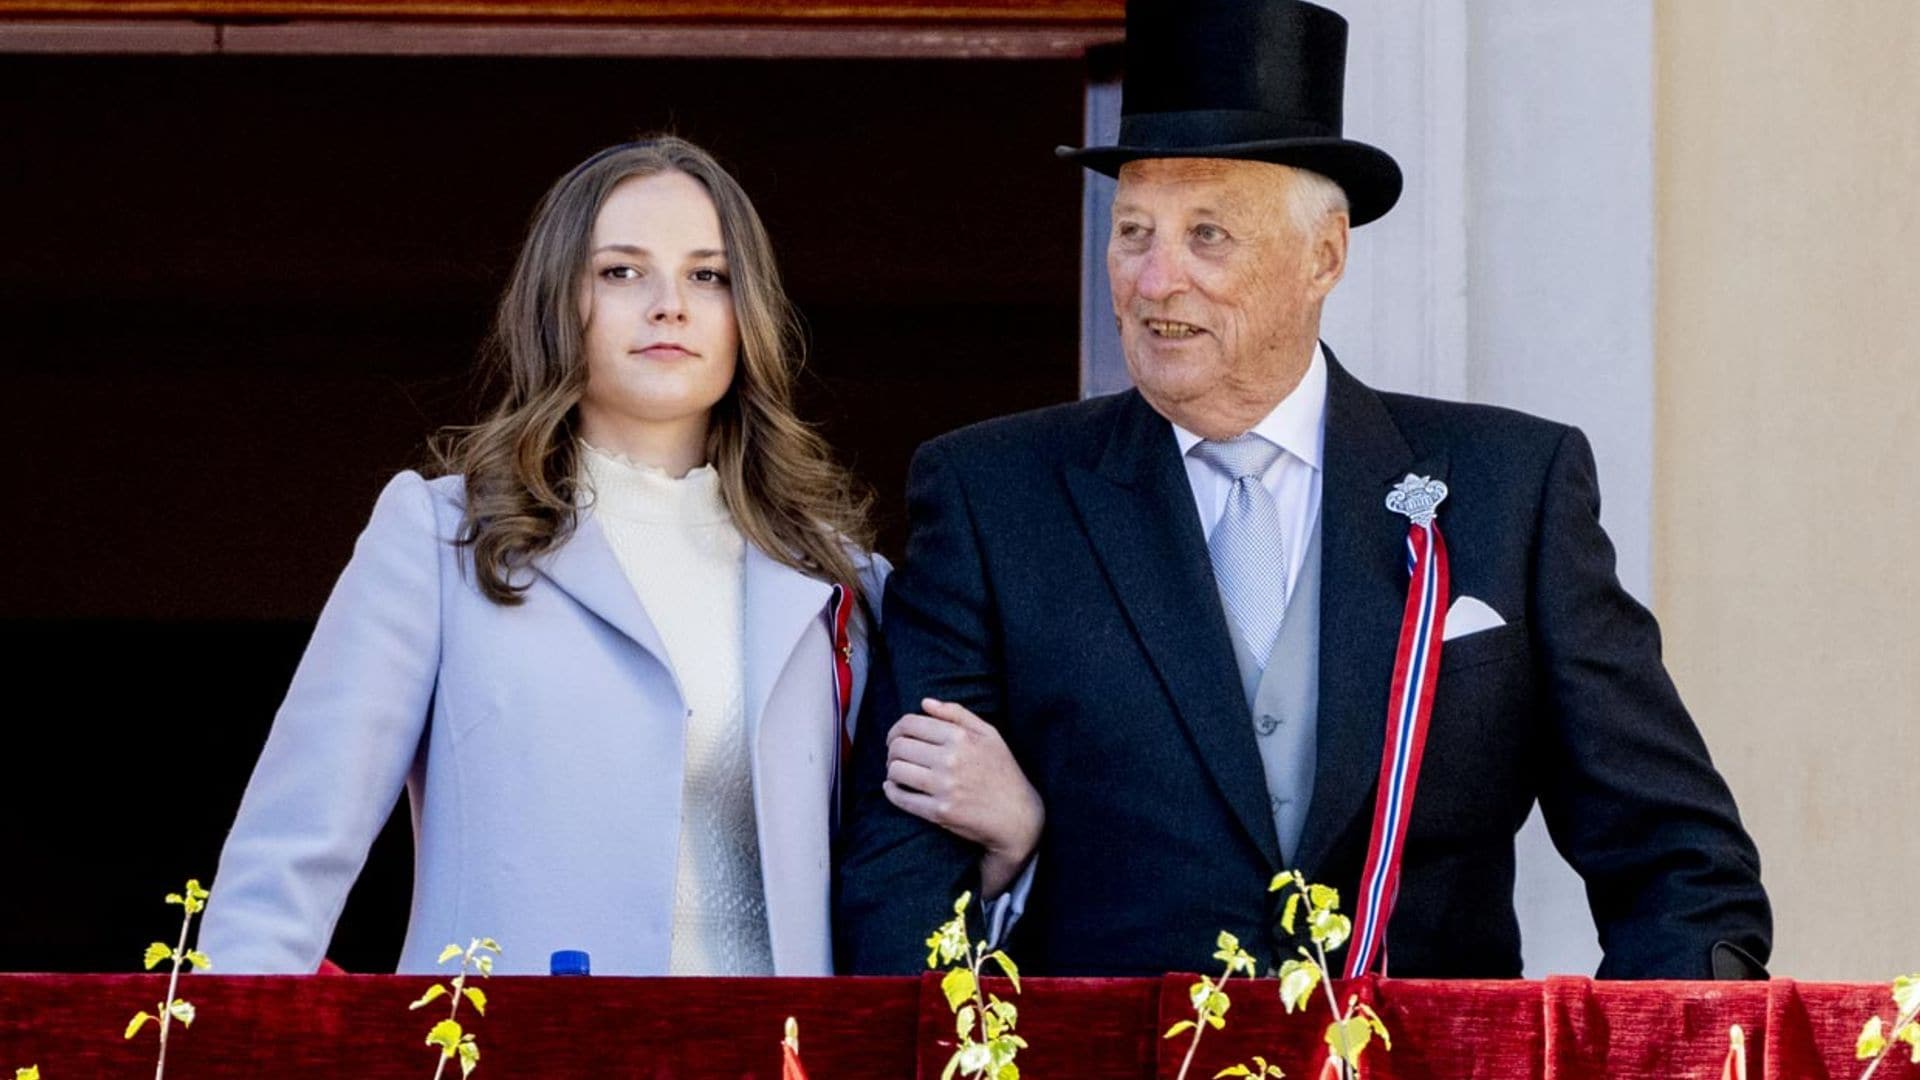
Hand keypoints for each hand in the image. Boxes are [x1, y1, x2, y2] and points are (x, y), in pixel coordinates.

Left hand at [884, 698, 1042, 893]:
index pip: (910, 724)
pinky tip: (894, 788)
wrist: (1018, 816)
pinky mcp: (939, 812)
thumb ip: (957, 713)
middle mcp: (950, 760)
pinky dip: (891, 792)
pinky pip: (901, 799)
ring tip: (898, 771)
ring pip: (896, 771)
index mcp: (960, 737)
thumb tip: (925, 702)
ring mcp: (944, 787)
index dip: (896, 729)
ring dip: (892, 770)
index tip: (896, 737)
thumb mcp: (989, 734)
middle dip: (892, 750)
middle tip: (896, 755)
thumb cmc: (1003, 771)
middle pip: (899, 747)